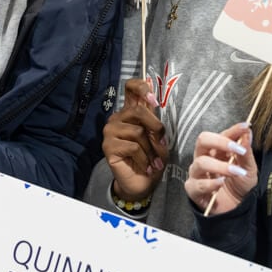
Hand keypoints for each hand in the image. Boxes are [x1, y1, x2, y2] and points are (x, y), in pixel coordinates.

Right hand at [103, 78, 167, 200]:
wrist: (142, 184)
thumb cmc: (151, 158)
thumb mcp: (157, 138)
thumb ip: (154, 121)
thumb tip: (153, 103)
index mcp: (131, 112)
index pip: (130, 88)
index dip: (141, 87)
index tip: (153, 99)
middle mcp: (118, 118)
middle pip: (138, 111)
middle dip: (156, 128)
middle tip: (163, 144)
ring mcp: (110, 132)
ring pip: (138, 132)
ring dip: (152, 150)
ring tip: (155, 162)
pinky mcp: (108, 147)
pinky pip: (133, 147)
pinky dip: (145, 159)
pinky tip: (147, 167)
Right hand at [185, 123, 255, 214]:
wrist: (236, 210)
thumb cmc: (240, 186)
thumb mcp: (249, 169)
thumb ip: (246, 152)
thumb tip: (247, 132)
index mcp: (218, 151)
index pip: (222, 134)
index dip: (233, 130)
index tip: (245, 126)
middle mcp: (204, 158)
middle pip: (203, 140)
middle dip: (220, 142)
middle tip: (237, 149)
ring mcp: (197, 173)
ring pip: (201, 162)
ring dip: (221, 166)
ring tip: (236, 172)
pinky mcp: (193, 189)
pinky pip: (198, 183)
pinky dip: (211, 183)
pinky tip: (221, 183)